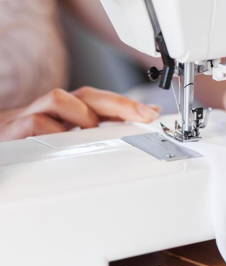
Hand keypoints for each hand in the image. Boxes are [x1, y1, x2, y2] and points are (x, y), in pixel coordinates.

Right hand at [0, 87, 159, 141]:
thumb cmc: (30, 151)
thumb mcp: (66, 145)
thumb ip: (93, 139)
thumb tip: (128, 140)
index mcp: (65, 114)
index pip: (98, 101)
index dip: (126, 105)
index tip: (152, 113)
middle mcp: (50, 111)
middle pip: (86, 95)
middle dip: (120, 103)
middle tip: (146, 114)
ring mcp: (31, 117)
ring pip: (59, 99)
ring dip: (83, 116)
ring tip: (91, 132)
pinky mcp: (14, 130)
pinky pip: (36, 122)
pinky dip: (54, 132)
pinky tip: (61, 145)